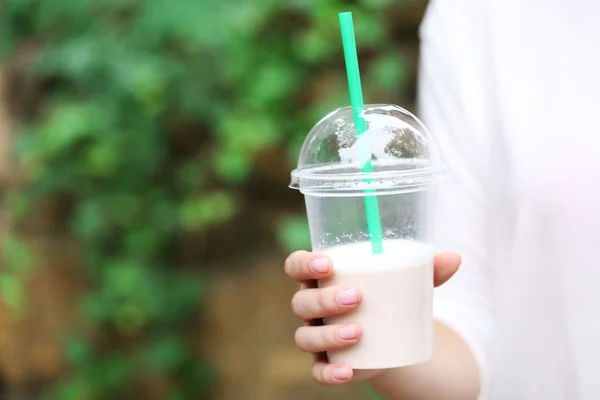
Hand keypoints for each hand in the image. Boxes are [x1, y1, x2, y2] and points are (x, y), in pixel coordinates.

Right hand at [284, 250, 460, 385]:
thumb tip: (455, 258)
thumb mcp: (405, 282)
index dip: (304, 263)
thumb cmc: (388, 298)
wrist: (389, 337)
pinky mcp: (325, 363)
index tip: (328, 263)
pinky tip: (348, 371)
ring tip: (358, 332)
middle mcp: (311, 306)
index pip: (295, 265)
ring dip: (328, 335)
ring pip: (304, 336)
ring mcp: (315, 335)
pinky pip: (316, 370)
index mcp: (320, 279)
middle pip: (301, 301)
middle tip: (357, 298)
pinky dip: (329, 373)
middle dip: (324, 299)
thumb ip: (426, 270)